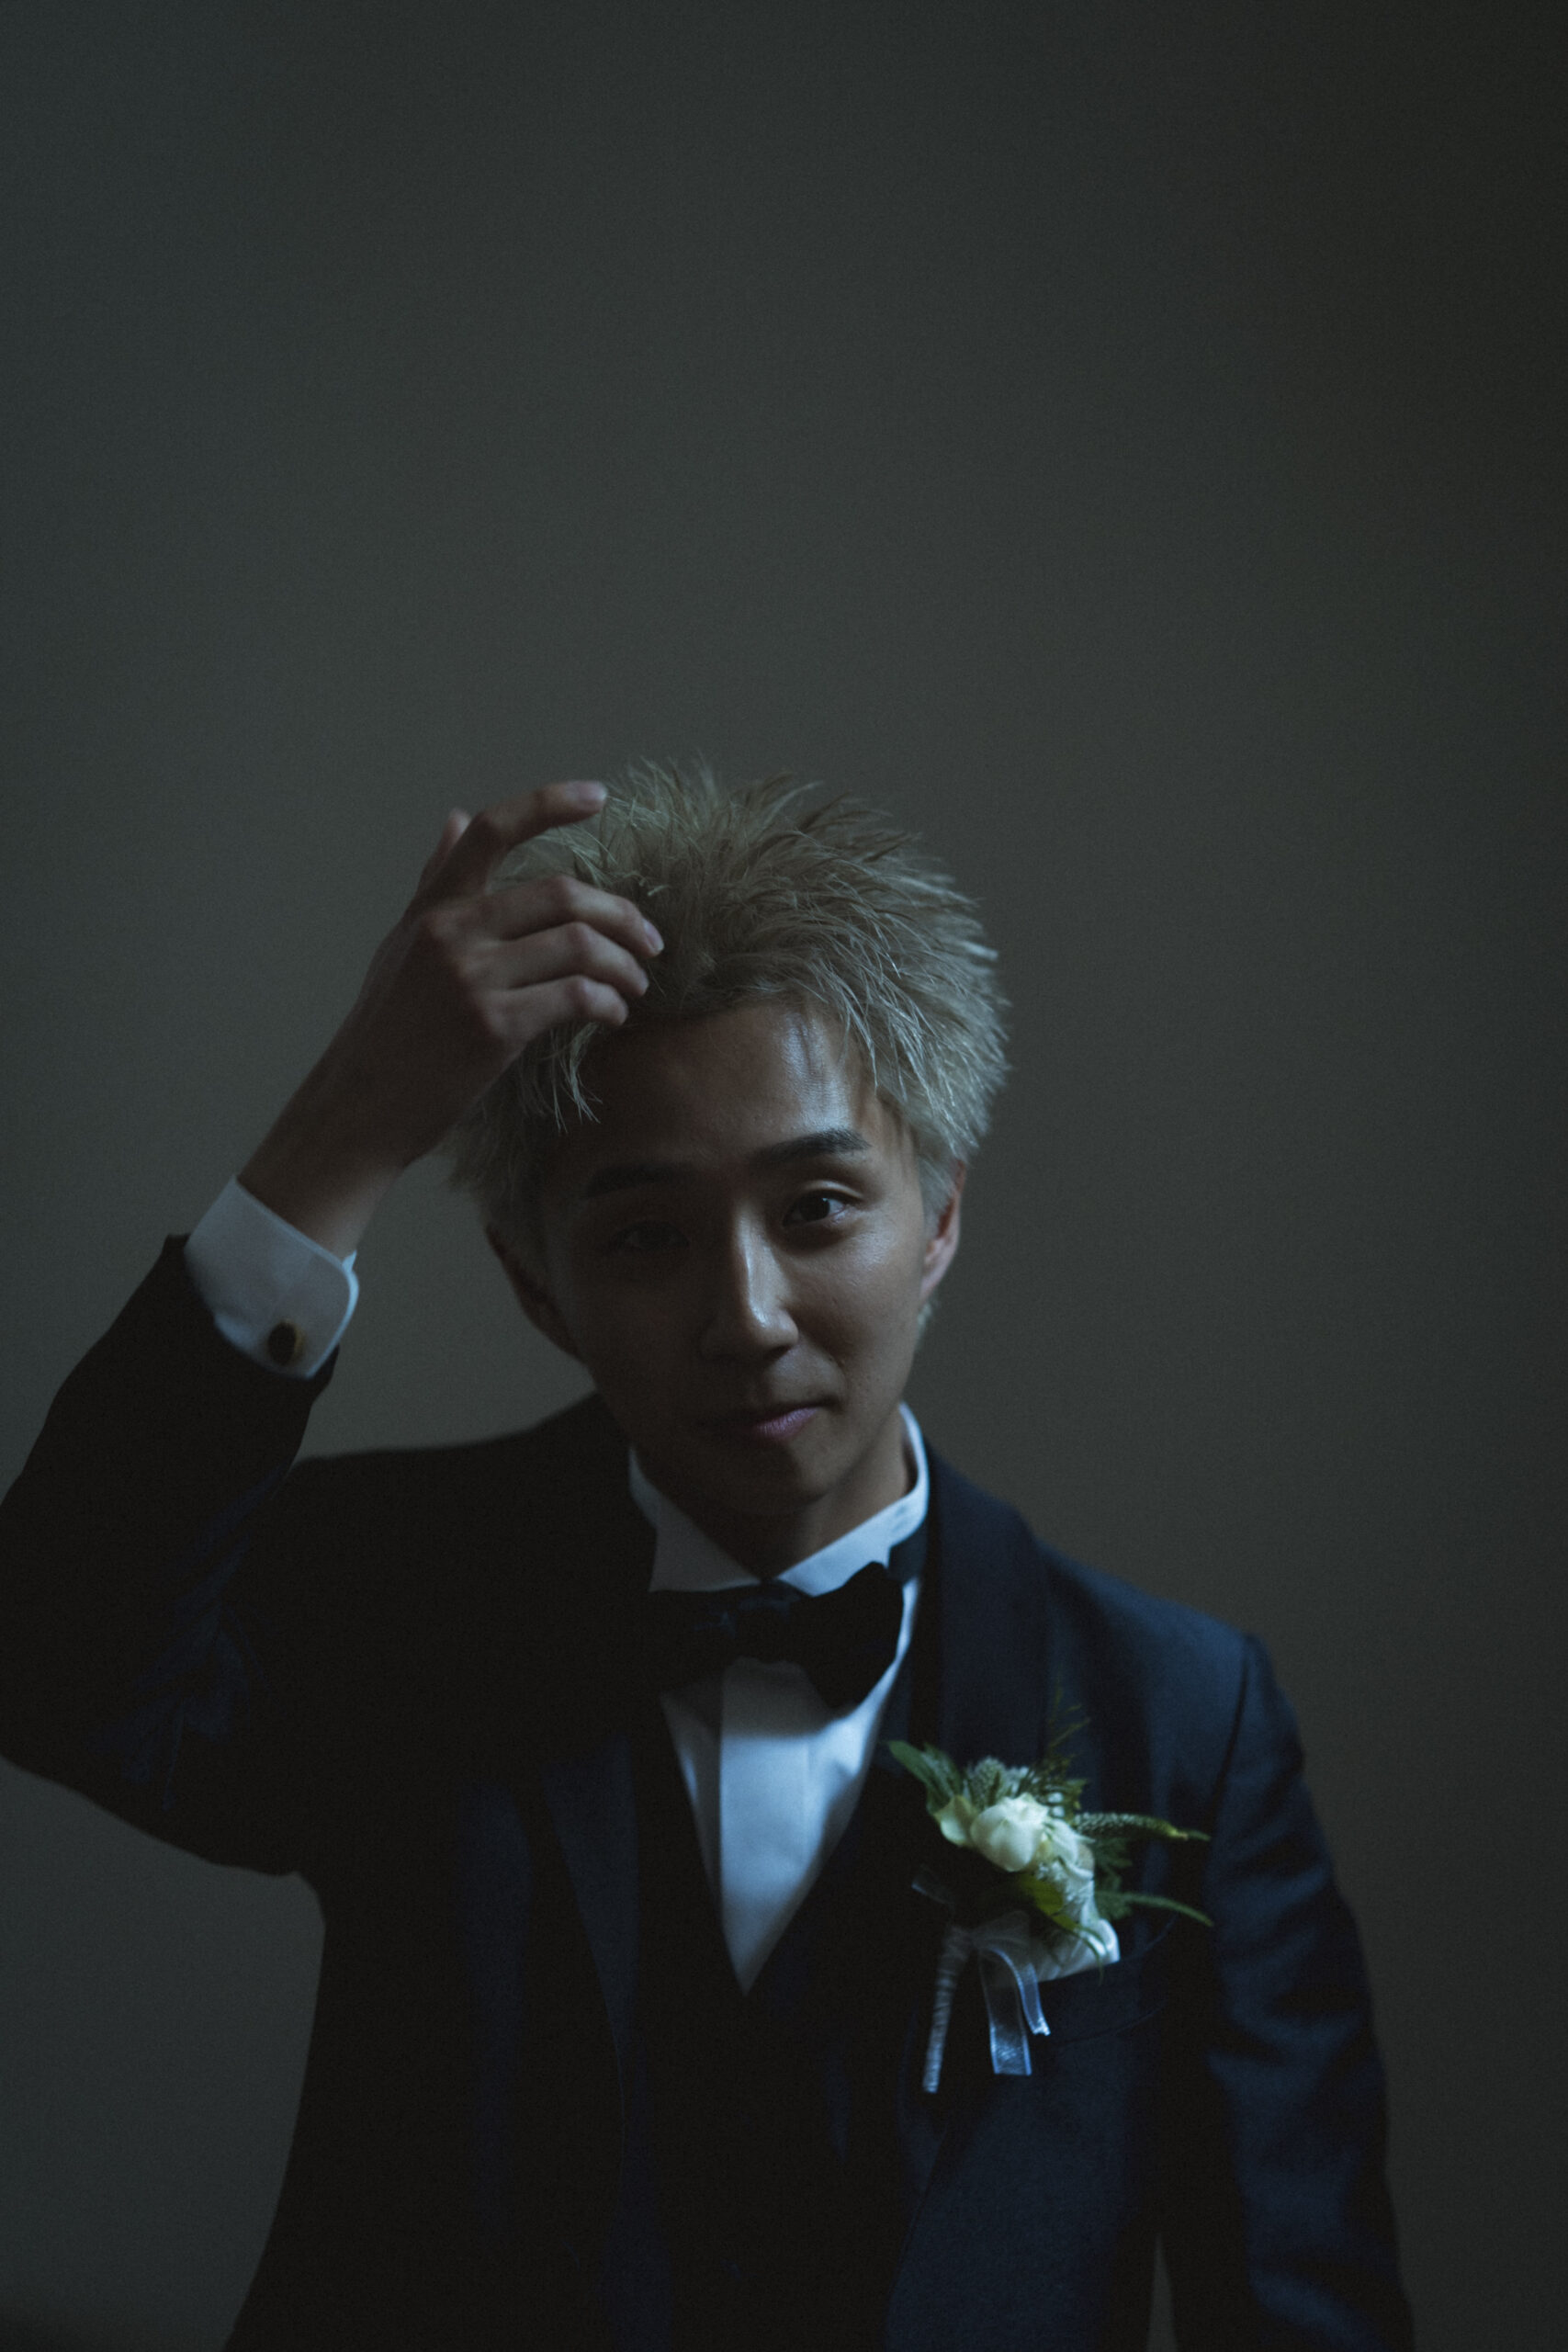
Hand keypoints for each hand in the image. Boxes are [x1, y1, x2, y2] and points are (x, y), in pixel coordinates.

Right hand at [238, 781, 660, 1254]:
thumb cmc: (387, 1030)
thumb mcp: (401, 943)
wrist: (360, 1107)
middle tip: (650, 941)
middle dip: (622, 915)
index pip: (491, 832)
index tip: (598, 796)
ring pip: (578, 945)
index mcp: (433, 907)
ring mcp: (471, 978)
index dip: (548, 804)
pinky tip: (612, 1016)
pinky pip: (574, 998)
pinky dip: (607, 1005)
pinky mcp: (493, 1027)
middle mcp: (450, 931)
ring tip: (635, 986)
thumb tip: (456, 817)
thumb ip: (435, 881)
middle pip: (562, 894)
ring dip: (623, 966)